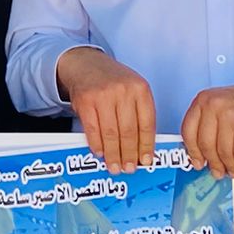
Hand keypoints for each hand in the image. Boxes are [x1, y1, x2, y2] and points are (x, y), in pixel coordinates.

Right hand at [55, 47, 155, 173]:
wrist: (86, 64)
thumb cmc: (112, 81)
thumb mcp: (132, 90)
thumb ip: (139, 113)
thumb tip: (143, 147)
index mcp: (140, 89)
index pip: (147, 124)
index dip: (146, 146)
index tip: (146, 161)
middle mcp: (123, 91)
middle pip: (129, 131)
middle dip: (129, 154)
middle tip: (129, 168)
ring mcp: (103, 95)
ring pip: (111, 133)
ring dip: (113, 154)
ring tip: (114, 166)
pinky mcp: (85, 101)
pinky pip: (93, 129)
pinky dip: (97, 144)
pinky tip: (100, 152)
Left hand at [181, 73, 233, 177]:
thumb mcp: (221, 106)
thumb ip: (207, 124)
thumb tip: (198, 154)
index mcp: (203, 100)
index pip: (188, 131)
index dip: (192, 151)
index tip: (197, 162)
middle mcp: (214, 104)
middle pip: (205, 144)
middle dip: (212, 163)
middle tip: (217, 171)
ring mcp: (231, 114)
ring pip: (223, 151)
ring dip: (228, 165)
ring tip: (232, 169)